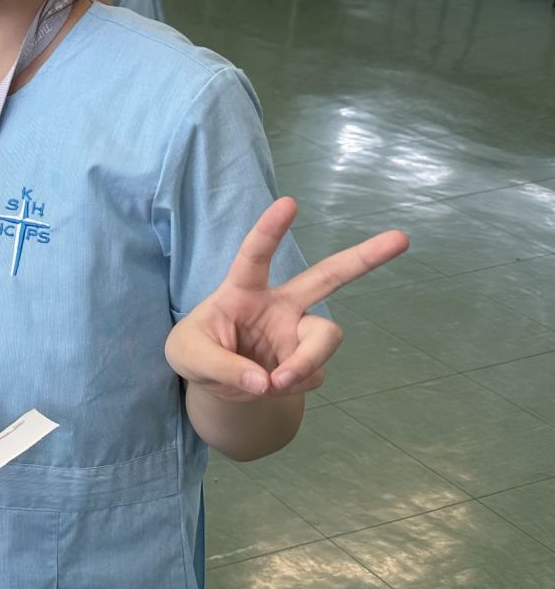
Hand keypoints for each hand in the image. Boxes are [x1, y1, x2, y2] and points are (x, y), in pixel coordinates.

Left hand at [166, 197, 405, 400]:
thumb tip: (266, 382)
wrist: (214, 382)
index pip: (255, 256)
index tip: (289, 202)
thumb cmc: (196, 351)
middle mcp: (279, 305)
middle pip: (327, 277)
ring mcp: (298, 332)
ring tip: (276, 381)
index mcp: (243, 290)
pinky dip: (292, 386)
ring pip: (327, 336)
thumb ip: (222, 366)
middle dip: (363, 258)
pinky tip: (271, 386)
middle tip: (401, 238)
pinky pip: (313, 375)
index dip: (270, 230)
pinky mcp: (308, 362)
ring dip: (306, 362)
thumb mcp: (188, 357)